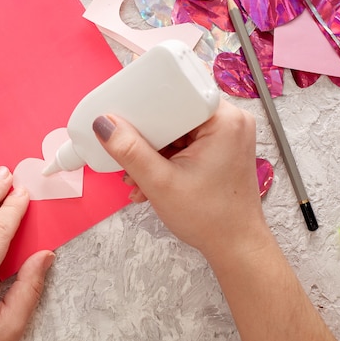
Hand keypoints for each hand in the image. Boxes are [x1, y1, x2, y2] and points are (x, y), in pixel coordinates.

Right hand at [93, 99, 266, 258]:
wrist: (235, 247)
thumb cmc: (213, 219)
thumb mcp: (160, 183)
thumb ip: (129, 151)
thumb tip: (105, 124)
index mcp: (225, 120)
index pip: (177, 93)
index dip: (147, 102)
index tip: (124, 112)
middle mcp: (229, 121)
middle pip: (173, 110)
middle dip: (146, 134)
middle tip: (127, 148)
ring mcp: (225, 135)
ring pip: (175, 128)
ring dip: (152, 150)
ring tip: (137, 173)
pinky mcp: (219, 148)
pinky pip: (183, 141)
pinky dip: (164, 157)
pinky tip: (150, 177)